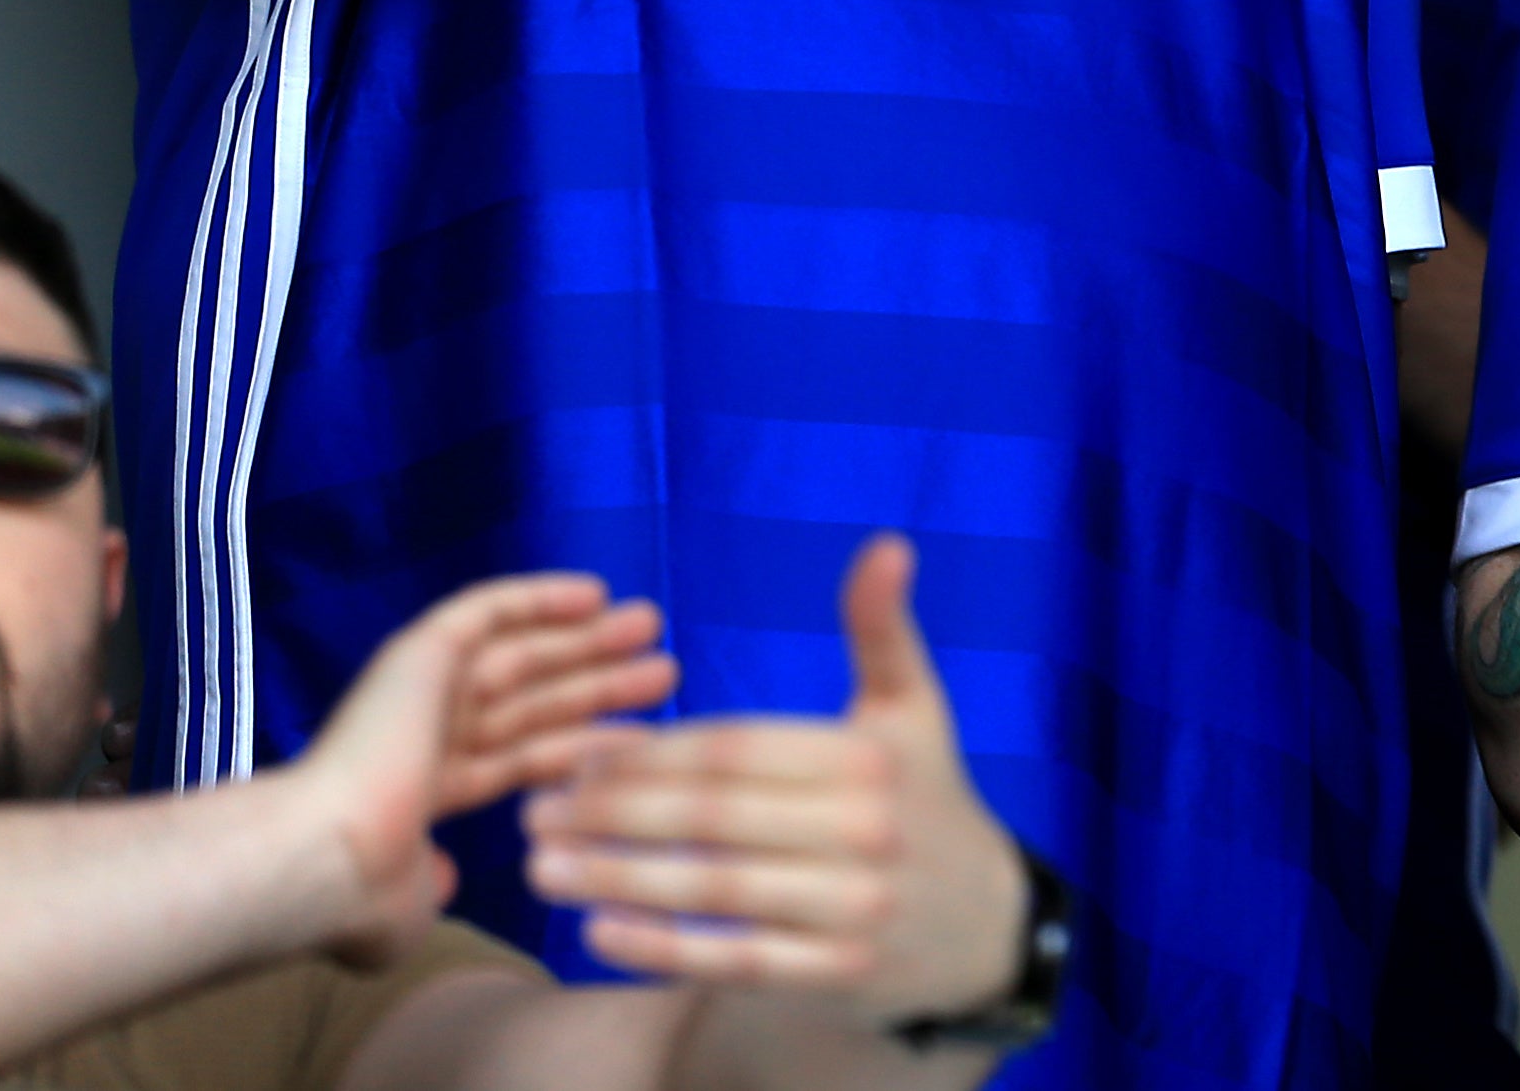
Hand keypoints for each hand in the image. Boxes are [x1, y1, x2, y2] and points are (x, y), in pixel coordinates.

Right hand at [281, 571, 677, 966]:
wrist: (323, 856)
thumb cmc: (366, 895)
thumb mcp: (408, 908)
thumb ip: (433, 889)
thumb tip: (444, 879)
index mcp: (422, 793)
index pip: (523, 760)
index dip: (584, 747)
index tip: (647, 737)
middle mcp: (422, 735)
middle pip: (532, 702)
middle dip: (596, 685)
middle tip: (665, 668)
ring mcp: (417, 691)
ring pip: (519, 653)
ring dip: (584, 640)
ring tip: (653, 626)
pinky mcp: (415, 653)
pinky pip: (485, 611)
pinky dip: (537, 598)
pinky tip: (594, 595)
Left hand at [528, 534, 1031, 1020]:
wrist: (985, 925)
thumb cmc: (926, 799)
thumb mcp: (913, 710)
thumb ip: (882, 631)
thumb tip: (887, 543)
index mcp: (870, 757)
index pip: (735, 749)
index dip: (648, 752)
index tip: (577, 756)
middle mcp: (866, 831)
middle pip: (712, 819)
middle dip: (612, 814)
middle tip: (534, 812)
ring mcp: (854, 909)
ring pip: (712, 891)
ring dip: (614, 879)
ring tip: (541, 868)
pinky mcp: (838, 976)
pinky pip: (733, 962)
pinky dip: (659, 951)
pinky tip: (597, 933)